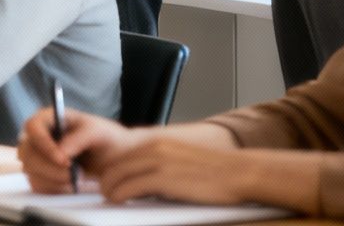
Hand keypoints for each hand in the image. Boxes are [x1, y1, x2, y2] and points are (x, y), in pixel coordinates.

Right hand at [17, 107, 142, 193]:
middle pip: (27, 152)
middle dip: (50, 168)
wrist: (112, 159)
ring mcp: (37, 156)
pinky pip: (37, 184)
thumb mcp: (97, 132)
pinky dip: (55, 188)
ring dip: (54, 179)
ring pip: (30, 171)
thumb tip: (61, 152)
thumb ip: (78, 138)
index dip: (43, 144)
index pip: (32, 127)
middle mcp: (38, 136)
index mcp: (48, 118)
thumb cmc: (104, 138)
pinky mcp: (40, 174)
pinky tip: (71, 184)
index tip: (62, 159)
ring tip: (78, 178)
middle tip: (73, 174)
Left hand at [99, 138, 254, 205]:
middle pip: (114, 164)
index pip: (121, 154)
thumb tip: (142, 179)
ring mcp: (157, 162)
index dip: (110, 169)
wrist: (239, 172)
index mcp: (157, 142)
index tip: (108, 180)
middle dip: (105, 180)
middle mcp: (153, 147)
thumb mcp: (179, 159)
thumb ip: (159, 163)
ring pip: (116, 175)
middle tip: (104, 192)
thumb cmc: (215, 171)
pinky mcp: (163, 178)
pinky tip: (119, 202)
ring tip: (110, 199)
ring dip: (109, 190)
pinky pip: (129, 188)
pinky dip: (119, 196)